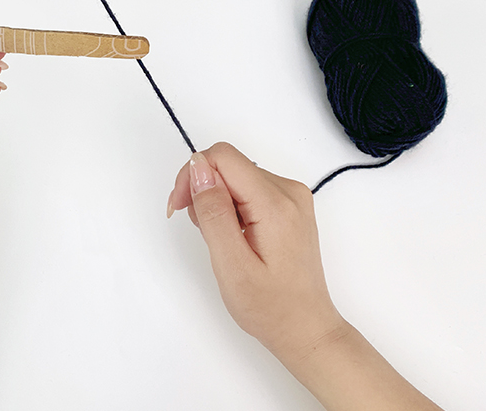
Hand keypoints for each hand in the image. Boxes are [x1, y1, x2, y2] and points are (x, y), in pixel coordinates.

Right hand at [168, 143, 442, 410]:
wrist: (305, 328)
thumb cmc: (269, 306)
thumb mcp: (231, 265)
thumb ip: (214, 212)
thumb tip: (199, 168)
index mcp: (276, 203)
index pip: (223, 157)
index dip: (193, 176)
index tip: (180, 208)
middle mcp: (289, 191)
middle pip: (229, 164)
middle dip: (202, 190)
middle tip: (200, 231)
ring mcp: (292, 197)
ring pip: (237, 175)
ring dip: (216, 200)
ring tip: (219, 240)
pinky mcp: (289, 205)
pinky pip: (249, 188)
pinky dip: (231, 206)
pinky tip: (232, 236)